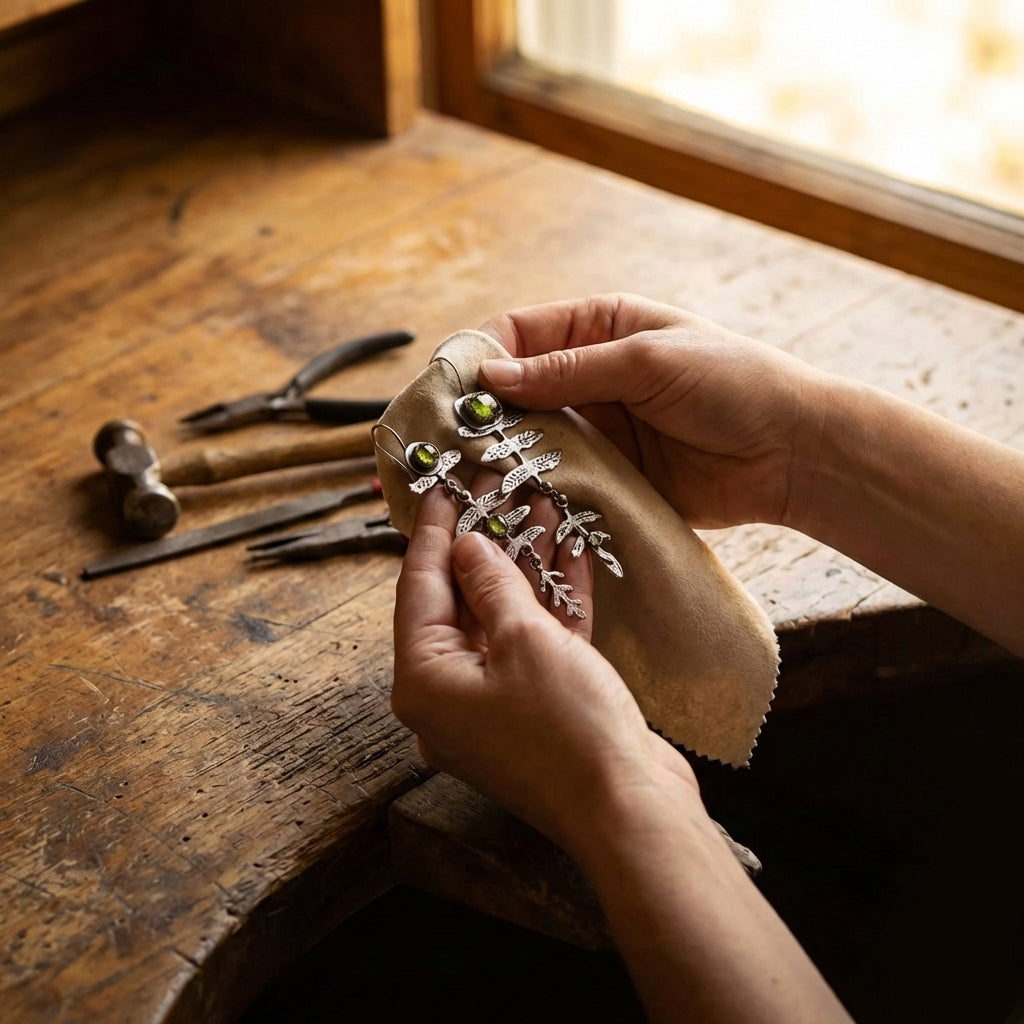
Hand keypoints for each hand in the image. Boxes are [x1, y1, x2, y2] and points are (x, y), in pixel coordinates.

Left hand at [391, 486, 701, 856]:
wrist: (631, 810)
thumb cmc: (568, 730)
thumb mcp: (524, 640)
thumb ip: (491, 584)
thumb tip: (468, 546)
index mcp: (424, 682)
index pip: (419, 589)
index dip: (434, 532)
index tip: (442, 487)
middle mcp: (450, 694)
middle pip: (460, 600)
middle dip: (486, 541)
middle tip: (496, 488)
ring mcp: (495, 704)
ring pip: (504, 616)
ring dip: (525, 563)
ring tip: (541, 504)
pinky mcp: (539, 707)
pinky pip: (536, 642)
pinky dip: (552, 601)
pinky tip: (571, 551)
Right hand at [478, 293, 825, 529]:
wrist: (792, 452)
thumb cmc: (733, 383)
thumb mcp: (647, 361)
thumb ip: (568, 370)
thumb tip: (491, 378)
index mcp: (599, 328)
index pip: (518, 333)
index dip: (478, 356)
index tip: (445, 388)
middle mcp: (589, 377)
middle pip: (515, 390)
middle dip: (480, 411)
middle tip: (445, 440)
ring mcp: (598, 429)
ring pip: (529, 437)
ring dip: (501, 452)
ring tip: (467, 472)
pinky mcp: (609, 475)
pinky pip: (558, 477)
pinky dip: (532, 485)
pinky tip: (509, 497)